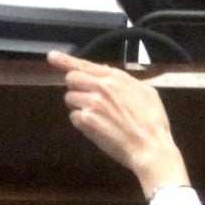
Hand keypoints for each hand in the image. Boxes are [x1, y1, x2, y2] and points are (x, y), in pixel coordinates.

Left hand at [47, 50, 190, 198]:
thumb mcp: (146, 92)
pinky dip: (81, 122)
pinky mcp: (86, 121)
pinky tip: (97, 128)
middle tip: (88, 97)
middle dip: (76, 87)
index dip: (65, 60)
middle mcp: (100, 86)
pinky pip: (73, 117)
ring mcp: (91, 103)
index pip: (84, 64)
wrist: (150, 148)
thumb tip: (106, 71)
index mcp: (115, 77)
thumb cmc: (153, 122)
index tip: (52, 56)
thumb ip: (125, 79)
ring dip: (79, 106)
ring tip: (97, 116)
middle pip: (71, 78)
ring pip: (69, 98)